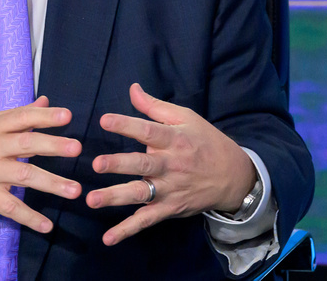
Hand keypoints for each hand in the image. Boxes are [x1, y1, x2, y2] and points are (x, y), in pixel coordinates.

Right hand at [0, 96, 82, 232]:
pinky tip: (46, 225)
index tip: (67, 115)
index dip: (44, 116)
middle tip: (77, 148)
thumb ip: (17, 115)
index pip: (22, 118)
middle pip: (26, 144)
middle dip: (53, 146)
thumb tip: (45, 101)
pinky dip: (29, 217)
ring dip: (51, 183)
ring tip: (74, 190)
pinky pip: (10, 207)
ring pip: (23, 176)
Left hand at [86, 83, 255, 245]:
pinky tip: (108, 238)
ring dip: (116, 197)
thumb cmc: (205, 141)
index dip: (126, 125)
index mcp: (174, 139)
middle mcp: (170, 165)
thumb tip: (132, 88)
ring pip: (141, 194)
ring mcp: (170, 189)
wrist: (233, 176)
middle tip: (97, 164)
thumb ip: (155, 106)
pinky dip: (128, 230)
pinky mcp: (170, 208)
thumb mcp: (185, 118)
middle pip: (142, 164)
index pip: (148, 131)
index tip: (104, 120)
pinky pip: (147, 220)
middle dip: (119, 164)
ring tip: (92, 199)